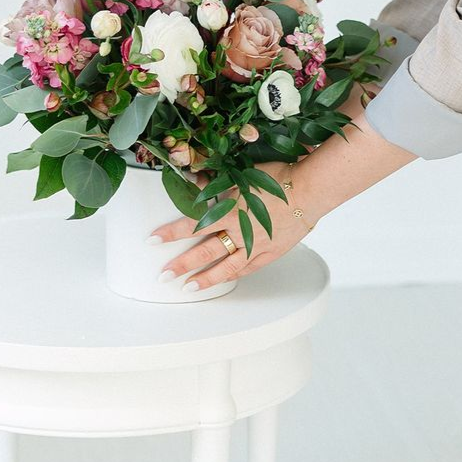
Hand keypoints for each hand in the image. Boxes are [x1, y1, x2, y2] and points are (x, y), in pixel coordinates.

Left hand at [149, 160, 313, 291]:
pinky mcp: (271, 252)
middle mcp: (239, 231)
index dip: (171, 233)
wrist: (309, 190)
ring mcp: (256, 245)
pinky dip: (234, 274)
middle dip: (181, 264)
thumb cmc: (279, 178)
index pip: (192, 224)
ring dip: (204, 277)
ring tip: (188, 287)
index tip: (152, 240)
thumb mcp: (243, 174)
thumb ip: (217, 181)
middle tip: (164, 275)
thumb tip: (194, 179)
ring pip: (225, 266)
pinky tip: (224, 279)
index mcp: (230, 210)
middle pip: (204, 251)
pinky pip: (249, 267)